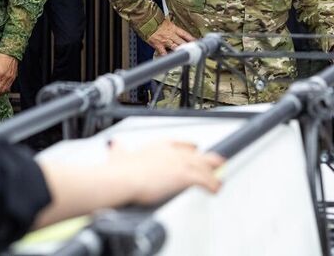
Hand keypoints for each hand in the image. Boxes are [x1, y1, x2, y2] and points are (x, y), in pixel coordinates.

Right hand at [32, 140, 223, 226]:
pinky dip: (211, 185)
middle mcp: (172, 152)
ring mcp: (179, 163)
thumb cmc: (119, 170)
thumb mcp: (118, 155)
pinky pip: (204, 180)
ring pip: (203, 166)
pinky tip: (215, 189)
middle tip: (217, 162)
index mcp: (159, 145)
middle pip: (196, 154)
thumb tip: (115, 145)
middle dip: (207, 159)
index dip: (189, 149)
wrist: (123, 178)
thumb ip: (119, 150)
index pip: (180, 144)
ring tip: (218, 181)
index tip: (194, 151)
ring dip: (212, 174)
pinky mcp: (184, 176)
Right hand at [147, 17, 195, 55]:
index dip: (192, 39)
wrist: (146, 20)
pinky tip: (169, 60)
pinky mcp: (158, 45)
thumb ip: (170, 26)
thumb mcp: (165, 20)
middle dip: (188, 47)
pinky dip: (166, 57)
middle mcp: (171, 35)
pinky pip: (163, 53)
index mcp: (173, 28)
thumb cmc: (153, 20)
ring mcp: (165, 40)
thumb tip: (172, 27)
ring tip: (185, 57)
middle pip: (182, 42)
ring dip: (180, 52)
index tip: (196, 42)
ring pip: (175, 48)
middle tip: (193, 52)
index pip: (185, 34)